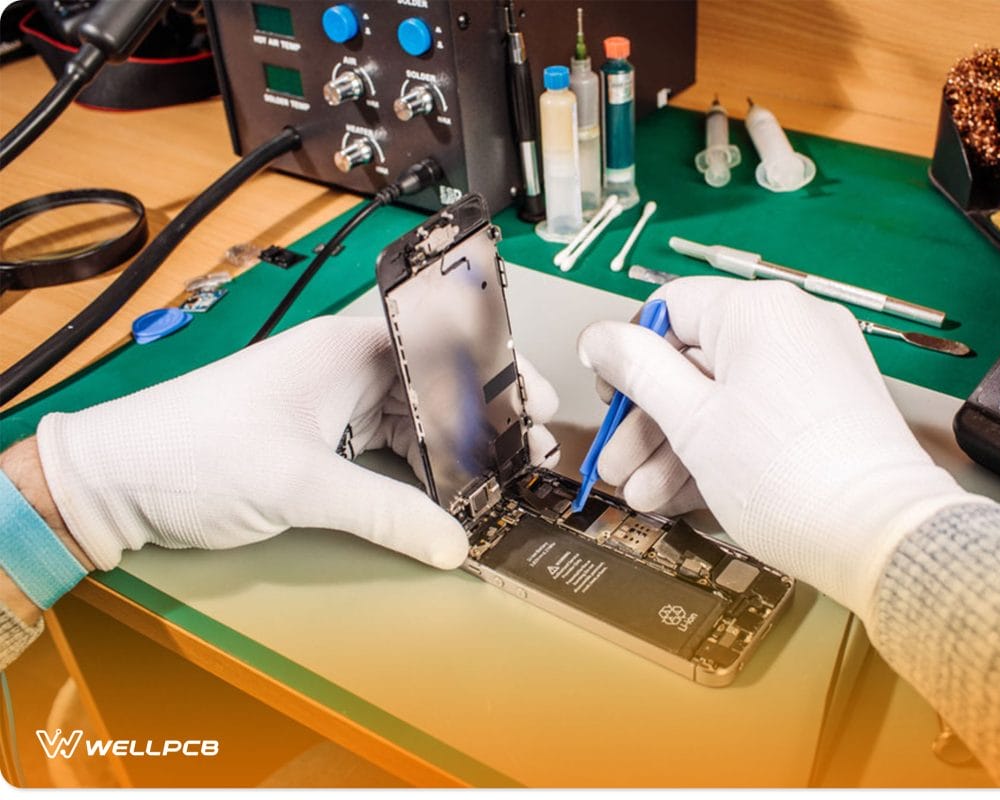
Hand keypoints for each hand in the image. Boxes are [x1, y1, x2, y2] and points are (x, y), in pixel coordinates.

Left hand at [35, 316, 558, 571]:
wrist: (115, 482)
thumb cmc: (188, 450)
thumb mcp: (298, 483)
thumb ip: (385, 513)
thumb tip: (450, 541)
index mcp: (342, 348)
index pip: (441, 343)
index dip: (497, 367)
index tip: (539, 399)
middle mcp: (342, 368)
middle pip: (436, 383)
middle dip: (487, 414)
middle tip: (532, 447)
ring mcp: (331, 404)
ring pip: (415, 417)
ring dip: (456, 445)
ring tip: (501, 471)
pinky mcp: (319, 439)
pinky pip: (387, 446)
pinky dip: (420, 467)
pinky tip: (446, 489)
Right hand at [577, 277, 979, 617]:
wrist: (879, 538)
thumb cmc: (794, 478)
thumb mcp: (690, 420)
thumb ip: (636, 370)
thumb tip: (598, 337)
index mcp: (759, 310)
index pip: (669, 308)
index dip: (627, 353)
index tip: (607, 394)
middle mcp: (794, 326)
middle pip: (693, 360)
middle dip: (647, 419)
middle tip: (617, 461)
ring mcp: (816, 368)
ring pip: (723, 396)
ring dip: (675, 445)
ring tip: (645, 493)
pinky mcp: (828, 409)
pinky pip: (756, 417)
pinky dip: (720, 448)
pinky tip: (682, 492)